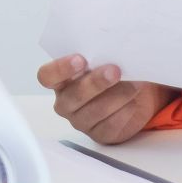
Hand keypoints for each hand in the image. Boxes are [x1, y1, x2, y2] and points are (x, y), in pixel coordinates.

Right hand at [36, 55, 173, 144]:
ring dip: (118, 95)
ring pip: (96, 111)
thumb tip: (112, 48)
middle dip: (95, 83)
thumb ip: (100, 54)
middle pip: (73, 96)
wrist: (134, 93)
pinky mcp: (100, 134)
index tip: (81, 59)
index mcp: (60, 80)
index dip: (60, 69)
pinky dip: (125, 111)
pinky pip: (111, 124)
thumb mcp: (104, 58)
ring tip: (135, 85)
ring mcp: (81, 121)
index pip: (47, 76)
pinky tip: (134, 101)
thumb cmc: (113, 70)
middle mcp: (66, 102)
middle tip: (115, 70)